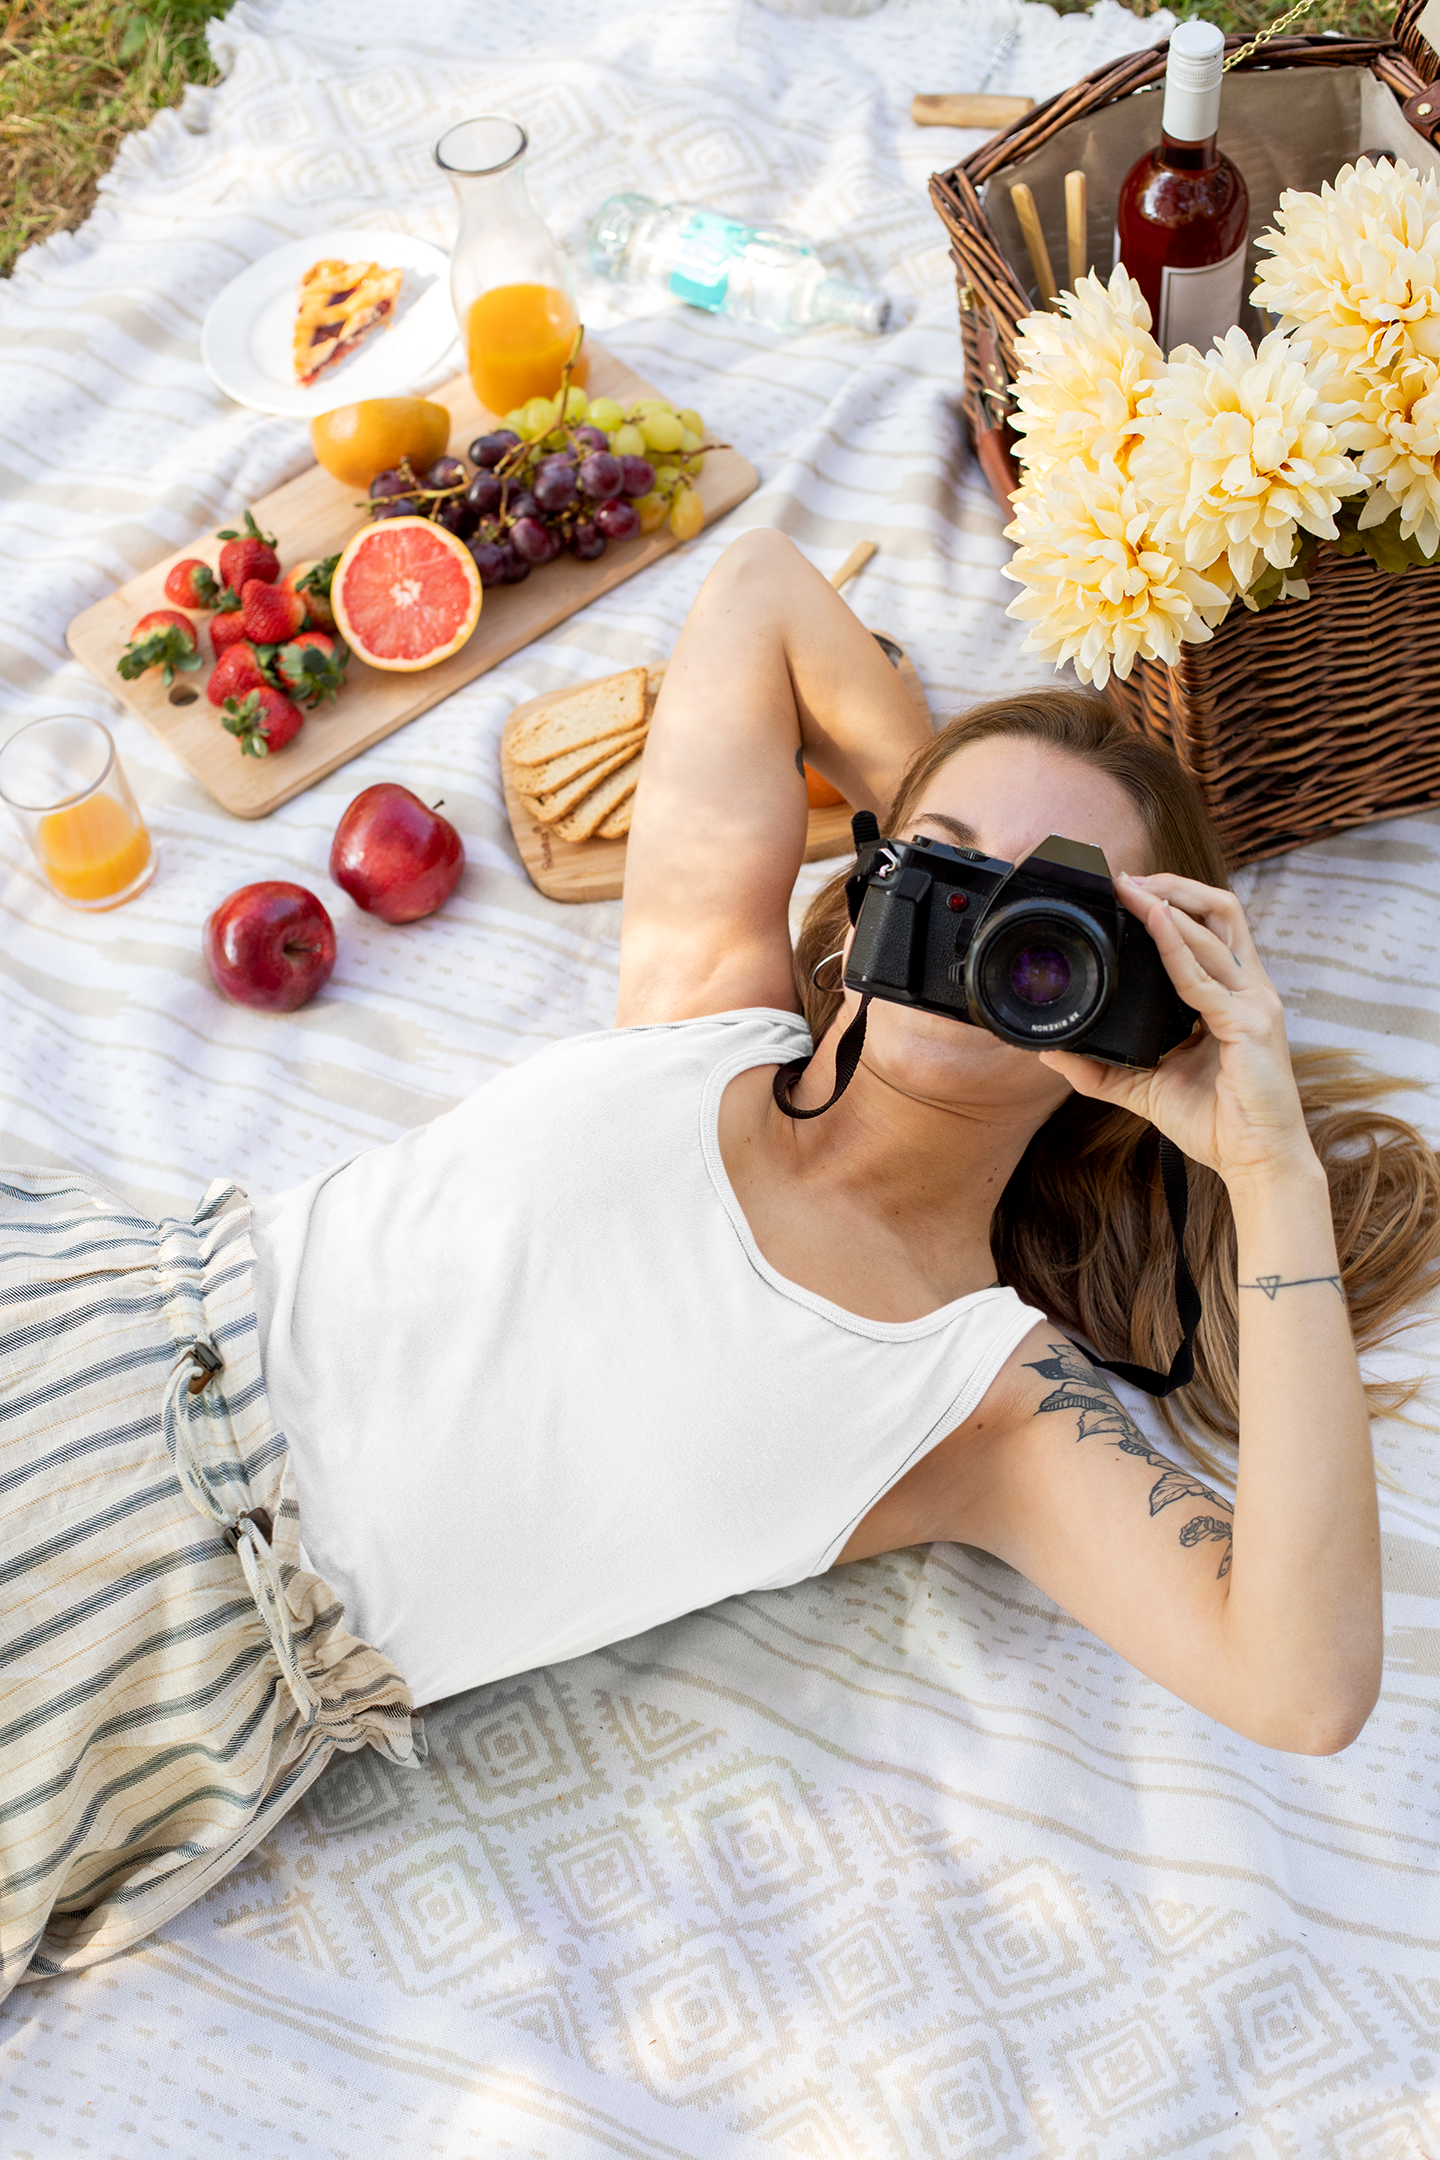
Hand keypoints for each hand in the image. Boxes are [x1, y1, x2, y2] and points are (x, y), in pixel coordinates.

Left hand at [1038, 872, 1317, 1192]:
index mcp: (1231, 998)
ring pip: (1216, 929)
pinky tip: (1151, 925)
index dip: (1173, 903)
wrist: (1255, 1162)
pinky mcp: (1251, 1024)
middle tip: (1126, 879)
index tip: (1127, 890)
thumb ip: (1100, 1069)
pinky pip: (1204, 977)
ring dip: (1170, 903)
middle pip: (1221, 911)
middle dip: (1174, 886)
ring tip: (1132, 889)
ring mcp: (1254, 1003)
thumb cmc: (1216, 1123)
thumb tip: (1051, 1053)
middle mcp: (1247, 990)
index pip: (1209, 931)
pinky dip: (1175, 946)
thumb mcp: (1145, 1087)